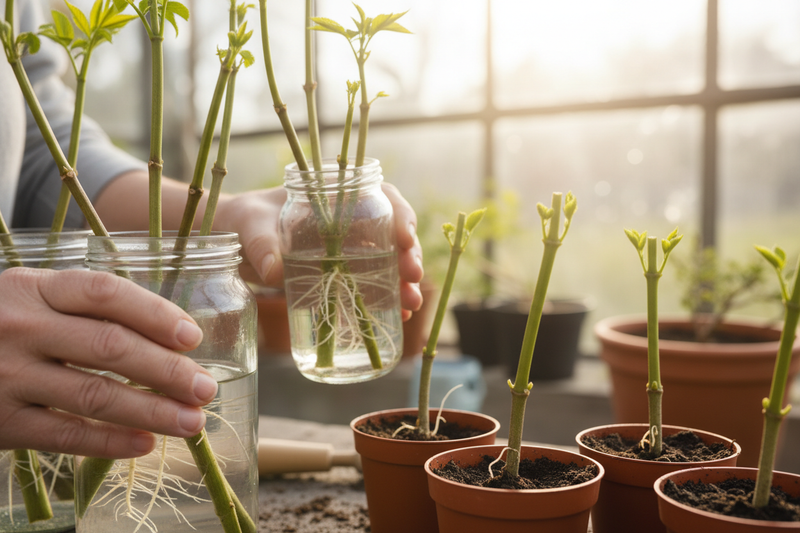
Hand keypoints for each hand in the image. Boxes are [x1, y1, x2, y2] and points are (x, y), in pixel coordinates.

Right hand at [0, 268, 217, 457]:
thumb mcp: (29, 297)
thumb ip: (84, 308)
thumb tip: (170, 338)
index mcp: (35, 287)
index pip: (105, 292)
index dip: (155, 313)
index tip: (193, 337)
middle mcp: (21, 327)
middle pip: (109, 347)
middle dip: (166, 370)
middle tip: (206, 388)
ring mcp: (6, 376)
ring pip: (93, 395)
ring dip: (151, 411)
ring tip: (192, 422)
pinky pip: (64, 435)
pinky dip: (110, 442)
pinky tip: (146, 444)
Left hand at [214, 182, 424, 319]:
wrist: (233, 241)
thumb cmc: (244, 220)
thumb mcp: (251, 226)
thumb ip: (261, 245)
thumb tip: (274, 272)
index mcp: (336, 196)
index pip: (381, 196)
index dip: (401, 214)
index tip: (405, 238)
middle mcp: (350, 221)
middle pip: (394, 232)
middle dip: (409, 255)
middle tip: (412, 278)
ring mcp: (350, 250)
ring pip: (390, 261)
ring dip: (404, 281)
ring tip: (409, 303)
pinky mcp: (343, 275)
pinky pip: (374, 284)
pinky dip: (389, 298)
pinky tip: (399, 314)